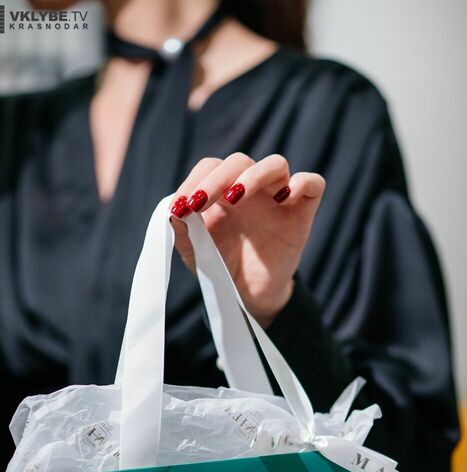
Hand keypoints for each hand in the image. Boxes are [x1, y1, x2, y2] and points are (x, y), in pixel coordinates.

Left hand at [170, 153, 325, 326]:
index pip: (210, 167)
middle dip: (216, 179)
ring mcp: (278, 198)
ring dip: (253, 175)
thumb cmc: (220, 267)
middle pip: (239, 161)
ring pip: (276, 164)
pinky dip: (302, 182)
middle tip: (199, 203)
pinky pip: (313, 183)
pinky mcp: (302, 214)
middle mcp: (251, 189)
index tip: (181, 207)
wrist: (247, 296)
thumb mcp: (194, 252)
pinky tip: (284, 198)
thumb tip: (173, 210)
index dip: (194, 180)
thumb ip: (182, 230)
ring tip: (235, 198)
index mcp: (222, 191)